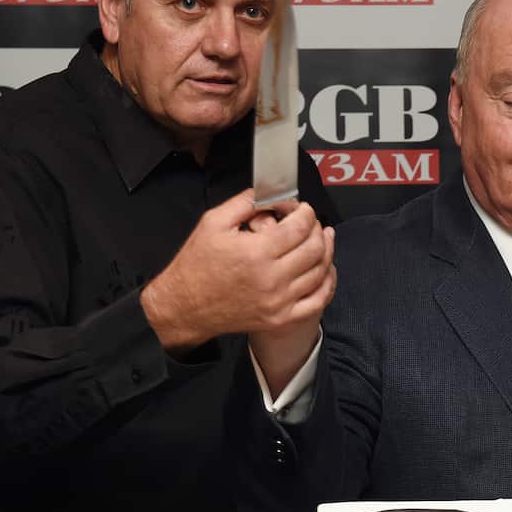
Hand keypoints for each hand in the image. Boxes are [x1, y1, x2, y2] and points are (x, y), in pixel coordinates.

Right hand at [141, 189, 335, 357]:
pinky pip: (318, 299)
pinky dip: (327, 282)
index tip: (301, 208)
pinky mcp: (281, 317)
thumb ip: (245, 203)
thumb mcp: (213, 222)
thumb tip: (272, 193)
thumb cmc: (196, 263)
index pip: (300, 227)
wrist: (184, 306)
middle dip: (317, 229)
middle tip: (311, 222)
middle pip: (315, 248)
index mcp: (256, 252)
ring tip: (321, 239)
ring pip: (321, 271)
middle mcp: (272, 278)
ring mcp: (279, 301)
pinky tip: (324, 268)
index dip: (306, 212)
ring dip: (326, 251)